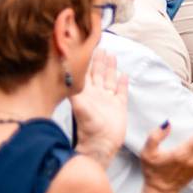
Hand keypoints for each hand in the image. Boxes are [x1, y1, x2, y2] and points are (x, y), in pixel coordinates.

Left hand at [68, 51, 127, 167]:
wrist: (101, 145)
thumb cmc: (89, 129)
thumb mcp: (81, 109)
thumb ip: (76, 95)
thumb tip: (68, 80)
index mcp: (86, 94)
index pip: (86, 74)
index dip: (87, 61)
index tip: (87, 48)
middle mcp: (96, 95)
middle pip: (98, 74)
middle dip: (99, 61)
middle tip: (100, 47)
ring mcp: (108, 100)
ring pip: (110, 80)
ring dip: (111, 68)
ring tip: (112, 55)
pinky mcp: (119, 107)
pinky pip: (121, 91)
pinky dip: (123, 83)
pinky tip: (124, 75)